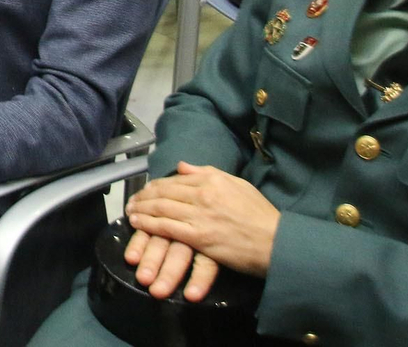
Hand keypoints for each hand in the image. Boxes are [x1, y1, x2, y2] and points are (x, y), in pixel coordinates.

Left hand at [124, 162, 280, 297]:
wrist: (277, 242)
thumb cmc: (261, 216)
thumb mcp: (238, 185)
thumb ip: (209, 173)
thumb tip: (183, 166)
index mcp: (212, 179)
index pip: (176, 179)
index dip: (157, 185)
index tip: (147, 189)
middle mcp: (203, 193)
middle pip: (164, 191)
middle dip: (144, 195)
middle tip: (133, 200)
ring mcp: (199, 215)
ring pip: (160, 208)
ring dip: (141, 208)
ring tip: (130, 210)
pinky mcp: (198, 236)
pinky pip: (166, 227)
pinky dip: (148, 224)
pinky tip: (137, 223)